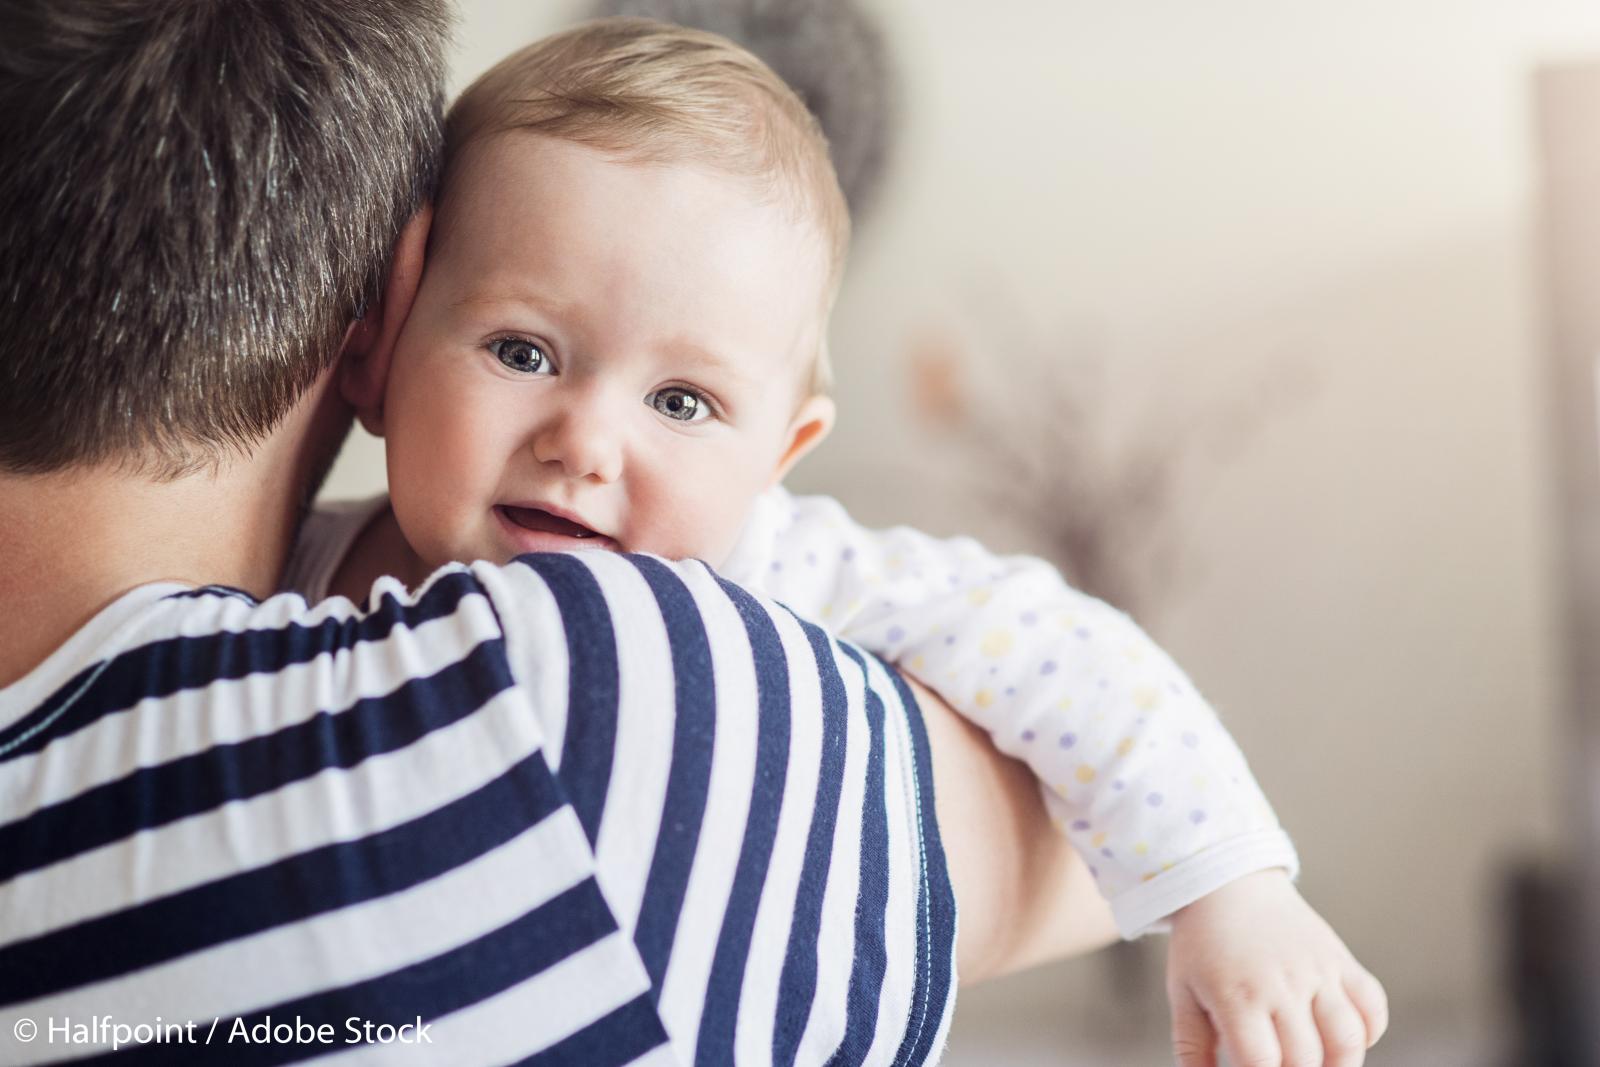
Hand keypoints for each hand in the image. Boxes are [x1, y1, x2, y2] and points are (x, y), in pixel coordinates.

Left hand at [1166, 870, 1387, 1066]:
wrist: (1230, 886)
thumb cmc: (1203, 945)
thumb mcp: (1184, 993)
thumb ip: (1191, 1047)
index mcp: (1238, 995)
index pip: (1262, 1062)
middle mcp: (1282, 983)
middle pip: (1306, 1059)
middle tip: (1284, 1065)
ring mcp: (1317, 970)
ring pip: (1348, 1039)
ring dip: (1341, 1065)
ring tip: (1321, 1066)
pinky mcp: (1341, 959)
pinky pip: (1373, 1005)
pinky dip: (1369, 1032)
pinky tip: (1344, 1040)